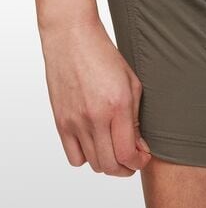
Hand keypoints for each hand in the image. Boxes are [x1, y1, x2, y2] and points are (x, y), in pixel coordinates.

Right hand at [40, 19, 151, 176]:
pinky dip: (87, 157)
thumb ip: (136, 119)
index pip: (127, 155)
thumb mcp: (133, 85)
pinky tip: (96, 143)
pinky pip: (74, 157)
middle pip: (110, 166)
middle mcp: (94, 118)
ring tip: (116, 150)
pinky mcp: (60, 122)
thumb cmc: (105, 57)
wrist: (72, 38)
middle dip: (127, 169)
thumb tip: (140, 147)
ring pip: (93, 164)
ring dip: (109, 163)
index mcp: (117, 107)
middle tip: (133, 159)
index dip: (139, 163)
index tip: (143, 158)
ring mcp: (75, 122)